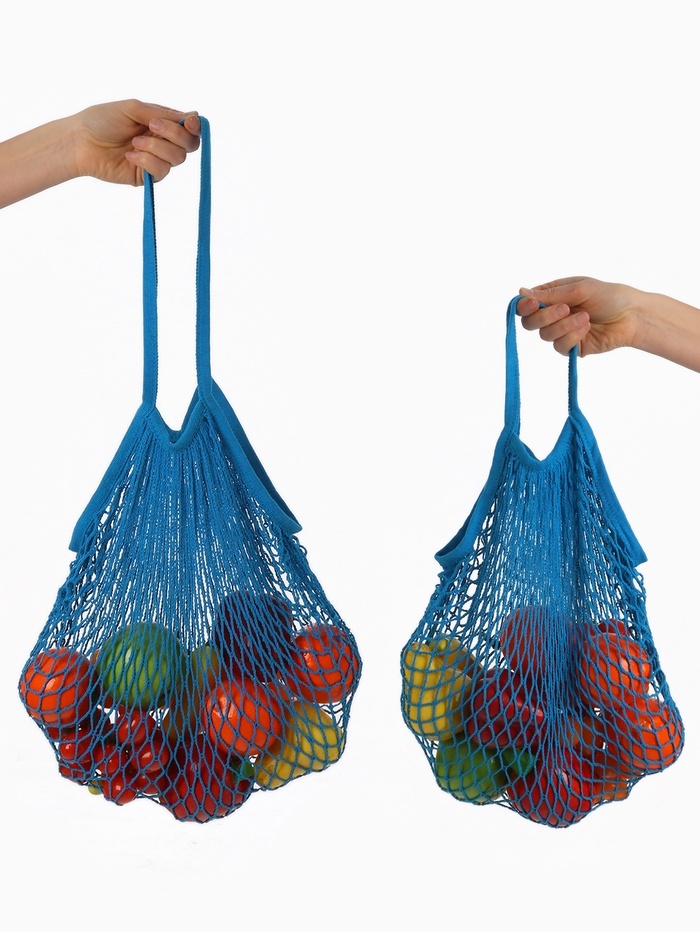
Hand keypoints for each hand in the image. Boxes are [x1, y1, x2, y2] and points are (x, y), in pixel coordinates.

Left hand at [74, 99, 200, 184]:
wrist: (81, 142)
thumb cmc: (102, 120)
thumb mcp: (134, 108)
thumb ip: (162, 113)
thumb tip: (193, 115)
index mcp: (162, 123)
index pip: (190, 127)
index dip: (195, 126)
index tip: (189, 121)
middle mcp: (163, 142)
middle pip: (190, 144)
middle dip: (175, 134)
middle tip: (152, 126)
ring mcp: (156, 160)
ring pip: (177, 158)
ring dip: (156, 147)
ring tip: (134, 143)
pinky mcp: (148, 177)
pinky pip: (161, 171)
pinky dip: (146, 161)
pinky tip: (129, 155)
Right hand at [516, 277, 639, 357]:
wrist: (631, 316)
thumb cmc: (608, 296)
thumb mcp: (579, 289)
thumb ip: (550, 294)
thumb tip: (521, 292)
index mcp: (552, 296)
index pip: (527, 304)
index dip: (525, 306)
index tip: (533, 304)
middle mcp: (553, 315)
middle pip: (530, 323)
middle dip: (545, 317)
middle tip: (564, 309)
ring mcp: (561, 332)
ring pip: (545, 335)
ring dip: (564, 326)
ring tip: (585, 317)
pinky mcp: (571, 347)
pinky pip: (559, 346)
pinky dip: (572, 336)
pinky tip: (587, 328)